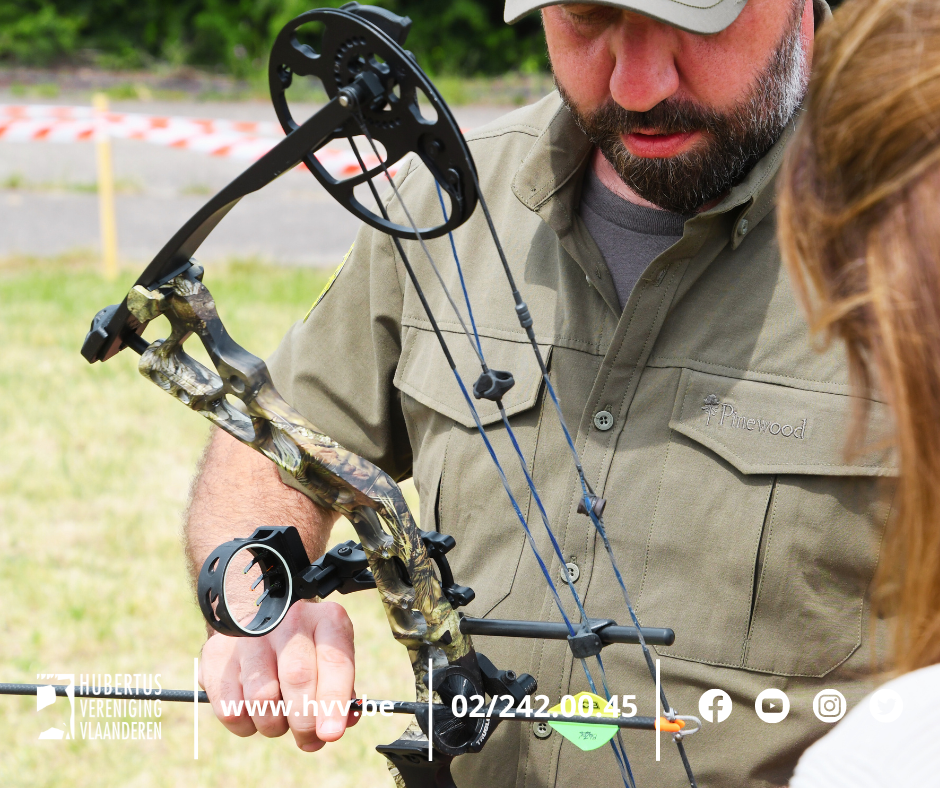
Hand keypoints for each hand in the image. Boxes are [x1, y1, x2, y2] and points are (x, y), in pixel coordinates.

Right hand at [199, 600, 357, 751]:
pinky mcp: (217, 654)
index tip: (331, 733)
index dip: (333, 702)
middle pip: (297, 678)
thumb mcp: (331, 660)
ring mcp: (250, 635)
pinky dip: (246, 725)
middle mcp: (288, 620)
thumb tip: (342, 723)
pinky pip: (231, 708)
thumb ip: (341, 692)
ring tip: (280, 720)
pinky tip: (254, 712)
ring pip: (262, 697)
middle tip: (308, 739)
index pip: (334, 661)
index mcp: (325, 620)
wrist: (257, 620)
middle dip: (304, 721)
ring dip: (274, 725)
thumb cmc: (305, 651)